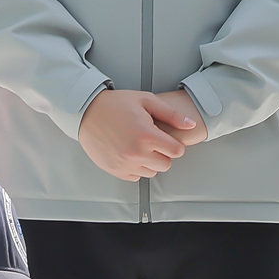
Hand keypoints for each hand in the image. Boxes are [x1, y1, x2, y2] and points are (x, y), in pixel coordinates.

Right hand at [78, 89, 197, 179]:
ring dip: (150, 162)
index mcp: (146, 136)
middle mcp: (136, 153)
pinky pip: (136, 177)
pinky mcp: (116, 171)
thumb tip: (191, 124)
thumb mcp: (145, 101)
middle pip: (166, 165)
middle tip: (153, 142)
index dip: (174, 144)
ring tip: (140, 146)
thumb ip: (171, 114)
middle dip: (163, 154)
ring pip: (152, 173)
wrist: (86, 112)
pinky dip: (136, 168)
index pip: (176, 151)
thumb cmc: (116, 104)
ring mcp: (125, 164)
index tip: (167, 138)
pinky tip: (130, 153)